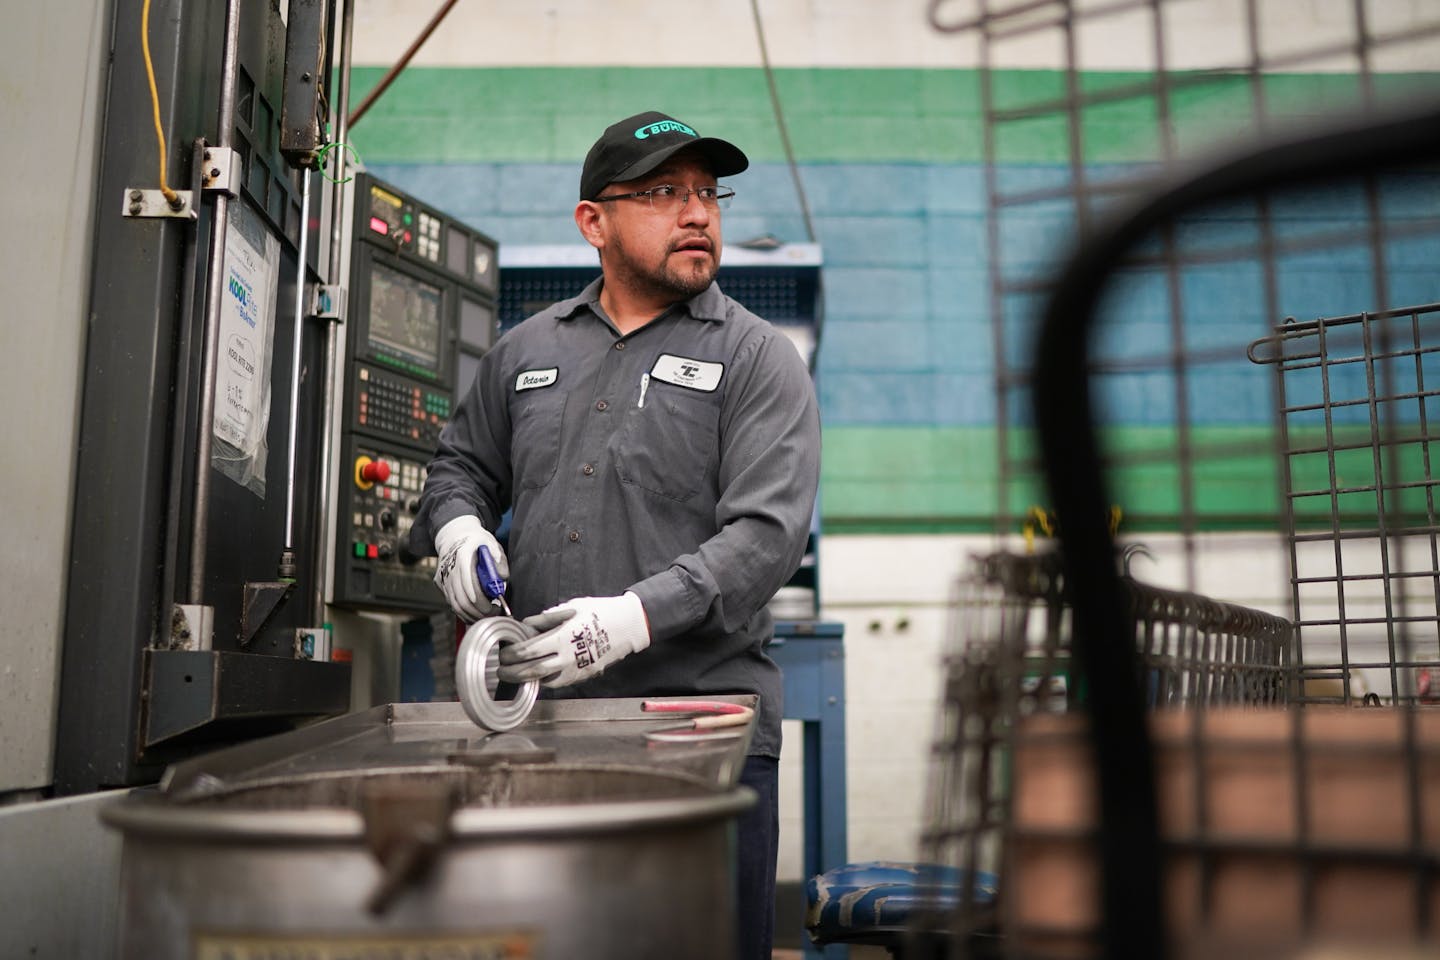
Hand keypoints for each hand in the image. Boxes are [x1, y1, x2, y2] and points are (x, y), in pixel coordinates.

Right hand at [433, 515, 508, 621]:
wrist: (454, 535)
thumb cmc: (476, 541)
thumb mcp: (492, 544)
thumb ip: (499, 561)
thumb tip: (503, 578)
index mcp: (463, 557)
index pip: (471, 587)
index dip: (483, 602)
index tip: (496, 607)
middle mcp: (450, 569)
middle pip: (463, 601)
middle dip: (480, 612)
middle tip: (494, 613)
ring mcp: (443, 578)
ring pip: (456, 606)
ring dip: (472, 615)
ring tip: (486, 615)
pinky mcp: (440, 584)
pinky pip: (451, 603)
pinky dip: (463, 612)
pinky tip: (475, 613)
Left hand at [497, 592, 649, 687]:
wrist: (629, 626)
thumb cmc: (601, 612)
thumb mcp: (572, 607)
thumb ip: (548, 617)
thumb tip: (528, 625)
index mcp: (562, 638)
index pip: (528, 651)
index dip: (512, 654)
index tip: (503, 653)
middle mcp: (568, 657)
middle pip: (532, 671)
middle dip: (512, 673)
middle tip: (501, 671)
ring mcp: (577, 669)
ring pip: (544, 681)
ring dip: (526, 679)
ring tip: (514, 675)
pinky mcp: (584, 675)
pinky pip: (559, 681)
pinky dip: (544, 679)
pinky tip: (537, 674)